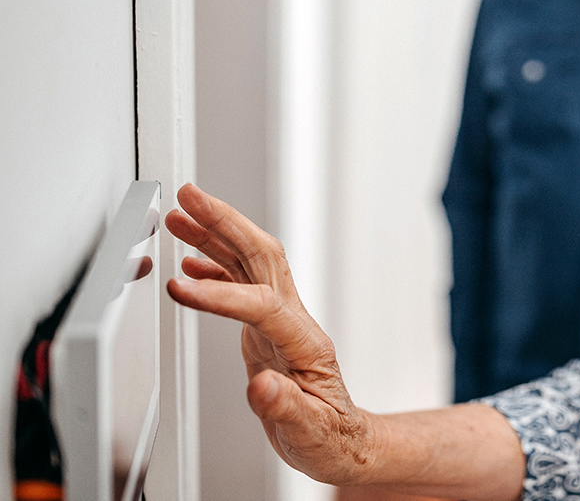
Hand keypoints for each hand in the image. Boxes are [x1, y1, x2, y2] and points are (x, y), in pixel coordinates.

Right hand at [165, 183, 375, 484]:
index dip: (221, 294)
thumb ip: (287, 408)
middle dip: (225, 223)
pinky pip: (241, 284)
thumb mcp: (311, 431)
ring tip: (180, 214)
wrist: (341, 441)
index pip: (262, 304)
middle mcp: (294, 322)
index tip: (180, 286)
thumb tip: (264, 388)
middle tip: (190, 196)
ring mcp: (281, 321)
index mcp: (305, 343)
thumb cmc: (330, 438)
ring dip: (215, 234)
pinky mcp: (267, 328)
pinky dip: (214, 266)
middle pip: (261, 257)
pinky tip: (191, 260)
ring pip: (249, 262)